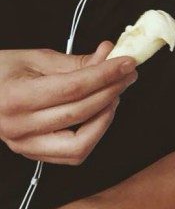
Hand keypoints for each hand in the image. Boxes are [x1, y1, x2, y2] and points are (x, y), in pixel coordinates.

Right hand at [0, 43, 136, 164]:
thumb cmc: (0, 72)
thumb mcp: (35, 58)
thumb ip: (75, 62)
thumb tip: (109, 55)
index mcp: (15, 97)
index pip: (73, 88)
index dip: (106, 74)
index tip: (127, 62)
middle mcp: (18, 126)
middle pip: (80, 112)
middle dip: (112, 90)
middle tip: (127, 74)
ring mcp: (24, 145)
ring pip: (80, 143)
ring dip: (105, 117)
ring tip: (113, 94)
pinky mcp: (32, 153)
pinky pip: (71, 154)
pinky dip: (93, 134)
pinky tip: (100, 113)